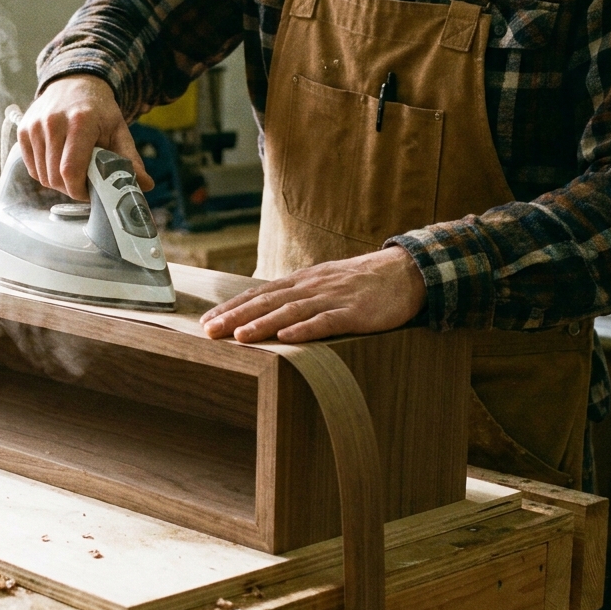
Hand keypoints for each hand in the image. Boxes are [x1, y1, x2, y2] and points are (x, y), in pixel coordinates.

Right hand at [18, 74, 153, 200]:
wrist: (74, 83)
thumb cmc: (98, 110)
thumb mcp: (119, 130)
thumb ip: (130, 160)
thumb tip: (145, 185)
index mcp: (81, 122)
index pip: (71, 170)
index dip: (79, 190)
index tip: (89, 193)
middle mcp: (53, 122)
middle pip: (55, 178)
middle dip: (70, 189)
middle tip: (83, 184)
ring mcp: (35, 126)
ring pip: (42, 176)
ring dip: (58, 183)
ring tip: (72, 172)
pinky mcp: (23, 131)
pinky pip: (32, 168)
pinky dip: (45, 174)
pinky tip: (58, 164)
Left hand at [200, 247, 426, 342]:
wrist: (404, 272)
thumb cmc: (359, 283)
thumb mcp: (322, 284)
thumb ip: (295, 296)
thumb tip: (263, 310)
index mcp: (300, 282)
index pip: (257, 294)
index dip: (231, 308)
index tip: (206, 321)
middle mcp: (310, 287)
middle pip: (266, 302)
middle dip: (235, 317)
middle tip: (209, 331)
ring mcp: (331, 298)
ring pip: (290, 311)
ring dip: (263, 324)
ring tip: (239, 336)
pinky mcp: (354, 312)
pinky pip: (326, 321)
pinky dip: (306, 329)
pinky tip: (288, 337)